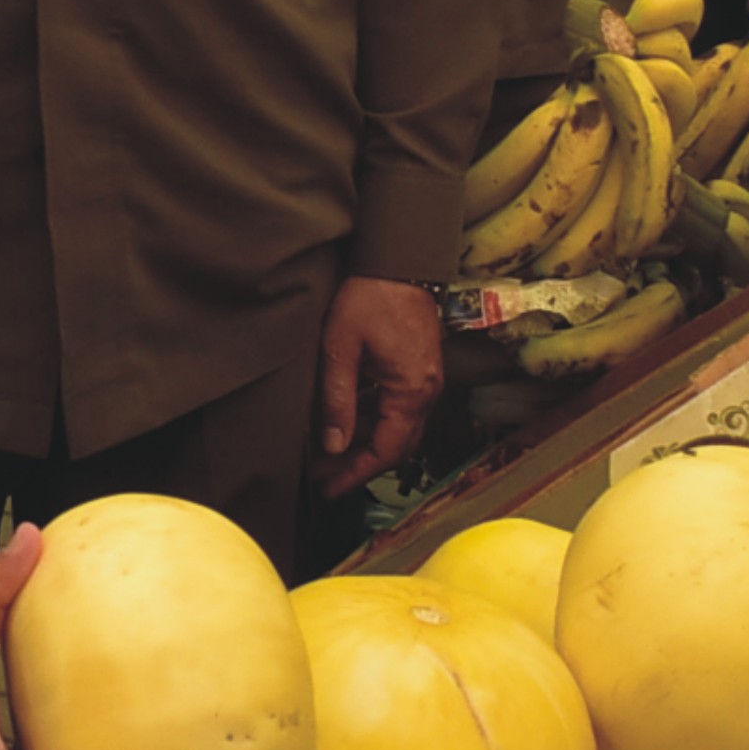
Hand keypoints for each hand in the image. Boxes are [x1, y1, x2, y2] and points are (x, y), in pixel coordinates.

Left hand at [315, 273, 441, 496]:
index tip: (328, 489)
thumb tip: (333, 446)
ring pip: (395, 428)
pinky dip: (371, 420)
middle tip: (322, 476)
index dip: (355, 474)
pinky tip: (343, 420)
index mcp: (411, 391)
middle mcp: (426, 392)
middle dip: (358, 464)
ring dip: (363, 442)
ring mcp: (425, 381)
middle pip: (395, 446)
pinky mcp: (418, 370)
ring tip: (325, 449)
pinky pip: (397, 408)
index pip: (386, 451)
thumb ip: (337, 399)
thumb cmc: (369, 297)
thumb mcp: (341, 349)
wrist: (400, 260)